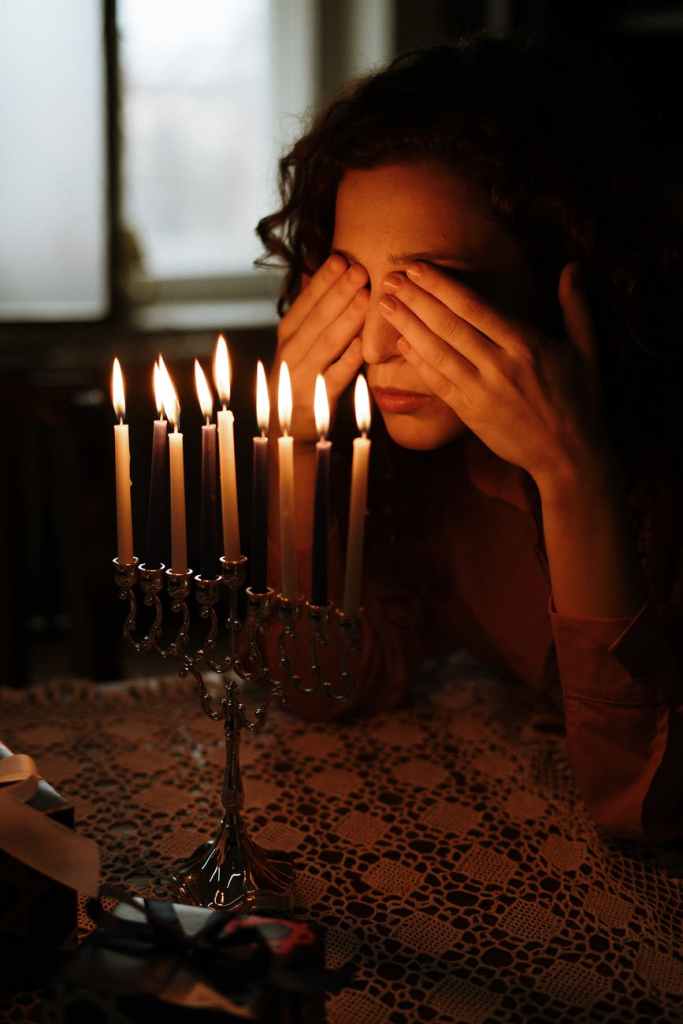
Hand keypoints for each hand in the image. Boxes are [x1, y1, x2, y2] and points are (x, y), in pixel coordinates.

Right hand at [275, 254, 368, 441]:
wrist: (289, 429)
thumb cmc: (302, 377)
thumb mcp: (299, 342)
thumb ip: (308, 309)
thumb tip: (312, 269)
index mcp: (288, 334)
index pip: (306, 302)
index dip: (323, 280)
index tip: (342, 259)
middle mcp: (290, 352)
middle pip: (317, 318)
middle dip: (339, 292)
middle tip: (360, 269)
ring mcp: (302, 376)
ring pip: (327, 343)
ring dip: (346, 319)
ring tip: (366, 297)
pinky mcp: (317, 400)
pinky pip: (335, 377)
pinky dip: (348, 360)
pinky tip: (363, 343)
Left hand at [379, 261, 603, 482]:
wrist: (568, 454)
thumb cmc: (579, 400)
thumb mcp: (586, 349)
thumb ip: (575, 306)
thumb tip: (572, 266)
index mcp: (525, 345)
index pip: (474, 307)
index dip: (442, 285)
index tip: (418, 268)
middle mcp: (499, 366)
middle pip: (449, 325)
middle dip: (416, 299)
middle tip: (391, 277)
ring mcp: (481, 391)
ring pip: (437, 352)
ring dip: (408, 326)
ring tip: (385, 304)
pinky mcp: (470, 413)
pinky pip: (438, 383)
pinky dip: (418, 362)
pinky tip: (400, 344)